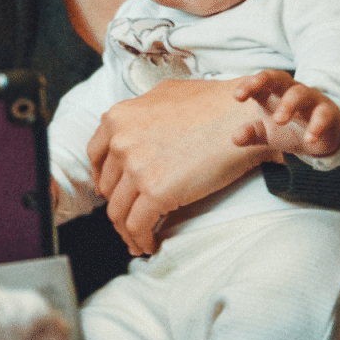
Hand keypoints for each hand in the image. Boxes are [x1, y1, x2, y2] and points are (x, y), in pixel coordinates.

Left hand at [89, 77, 277, 255]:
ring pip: (118, 211)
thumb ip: (142, 112)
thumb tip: (133, 129)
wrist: (243, 116)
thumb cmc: (213, 103)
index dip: (103, 178)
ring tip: (139, 240)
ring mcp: (135, 167)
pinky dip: (141, 240)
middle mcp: (120, 142)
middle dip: (119, 204)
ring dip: (126, 230)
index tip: (112, 191)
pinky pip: (137, 225)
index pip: (96, 156)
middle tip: (131, 217)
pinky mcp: (155, 191)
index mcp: (118, 118)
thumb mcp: (165, 94)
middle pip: (108, 186)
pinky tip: (150, 245)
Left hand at [230, 70, 339, 157]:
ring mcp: (311, 100)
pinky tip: (309, 139)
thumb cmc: (291, 128)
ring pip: (300, 93)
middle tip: (252, 93)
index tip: (237, 96)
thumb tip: (234, 138)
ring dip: (288, 104)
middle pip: (279, 77)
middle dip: (264, 80)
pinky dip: (316, 126)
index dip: (248, 85)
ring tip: (279, 120)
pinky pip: (323, 115)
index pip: (260, 82)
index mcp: (274, 92)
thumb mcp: (268, 133)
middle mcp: (292, 91)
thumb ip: (252, 133)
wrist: (323, 138)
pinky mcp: (328, 113)